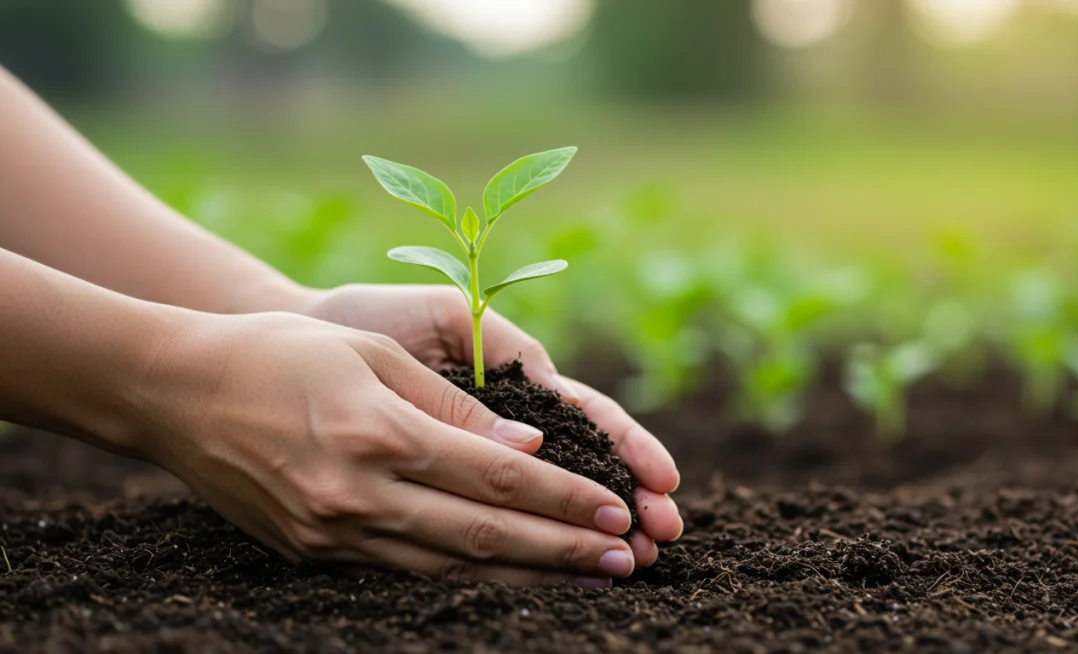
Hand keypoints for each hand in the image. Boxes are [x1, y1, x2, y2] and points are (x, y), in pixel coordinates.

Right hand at [133, 310, 640, 586]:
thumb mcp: (372, 357)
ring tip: (587, 580)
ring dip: (526, 576)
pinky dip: (466, 578)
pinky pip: (407, 572)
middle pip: (483, 534)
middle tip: (628, 560)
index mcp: (378, 433)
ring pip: (451, 566)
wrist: (174, 394)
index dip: (564, 499)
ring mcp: (333, 533)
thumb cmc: (279, 354)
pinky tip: (508, 579)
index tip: (618, 511)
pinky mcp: (314, 554)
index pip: (496, 479)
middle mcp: (358, 494)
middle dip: (564, 550)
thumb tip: (528, 451)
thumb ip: (454, 406)